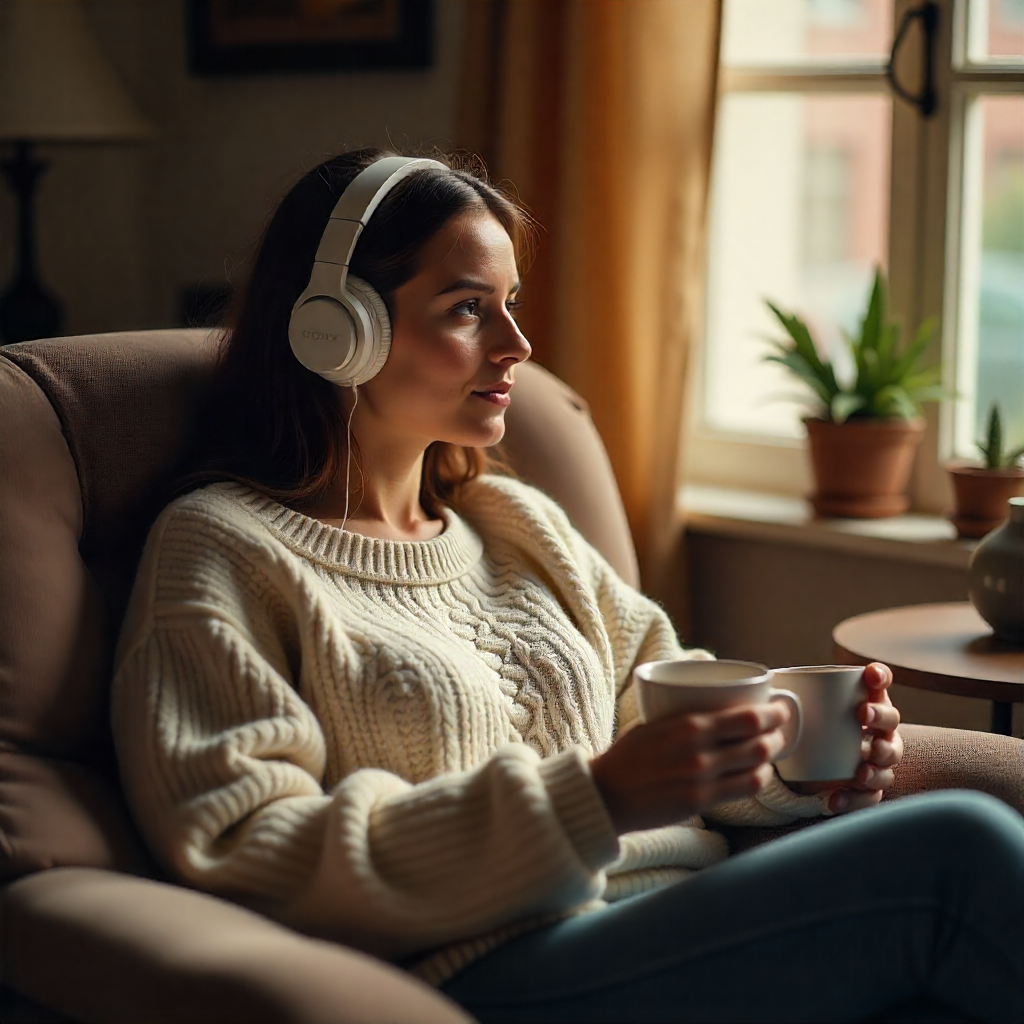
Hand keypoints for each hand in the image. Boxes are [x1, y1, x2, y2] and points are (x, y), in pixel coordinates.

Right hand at [590, 702, 792, 833]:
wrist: (607, 793)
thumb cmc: (629, 755)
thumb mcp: (657, 723)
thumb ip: (689, 719)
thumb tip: (722, 708)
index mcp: (688, 725)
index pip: (747, 718)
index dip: (772, 713)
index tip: (779, 708)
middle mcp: (699, 753)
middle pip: (759, 742)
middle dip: (778, 734)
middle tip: (779, 728)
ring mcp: (702, 780)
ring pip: (757, 767)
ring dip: (771, 757)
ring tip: (771, 750)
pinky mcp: (700, 802)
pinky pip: (744, 789)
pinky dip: (758, 778)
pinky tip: (757, 772)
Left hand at [791, 662, 902, 813]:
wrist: (807, 768)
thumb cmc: (811, 728)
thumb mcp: (803, 711)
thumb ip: (794, 695)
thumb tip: (767, 682)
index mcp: (864, 702)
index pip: (879, 684)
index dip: (880, 676)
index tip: (870, 674)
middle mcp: (878, 729)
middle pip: (891, 720)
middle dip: (880, 716)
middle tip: (862, 715)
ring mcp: (877, 759)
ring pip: (888, 762)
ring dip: (877, 765)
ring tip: (860, 772)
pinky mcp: (868, 788)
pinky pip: (870, 796)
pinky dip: (853, 799)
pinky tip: (834, 800)